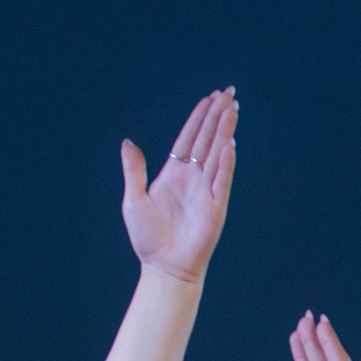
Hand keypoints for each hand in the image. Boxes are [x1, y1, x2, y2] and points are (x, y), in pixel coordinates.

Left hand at [120, 90, 239, 284]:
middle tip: (229, 92)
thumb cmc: (148, 238)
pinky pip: (221, 180)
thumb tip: (128, 142)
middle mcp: (193, 179)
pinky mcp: (215, 207)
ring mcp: (206, 191)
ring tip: (232, 109)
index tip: (210, 98)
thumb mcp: (134, 199)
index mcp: (174, 174)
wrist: (163, 267)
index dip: (199, 117)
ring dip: (225, 131)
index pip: (189, 138)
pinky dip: (225, 163)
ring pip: (217, 153)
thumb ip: (134, 170)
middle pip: (207, 139)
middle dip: (218, 115)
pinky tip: (229, 144)